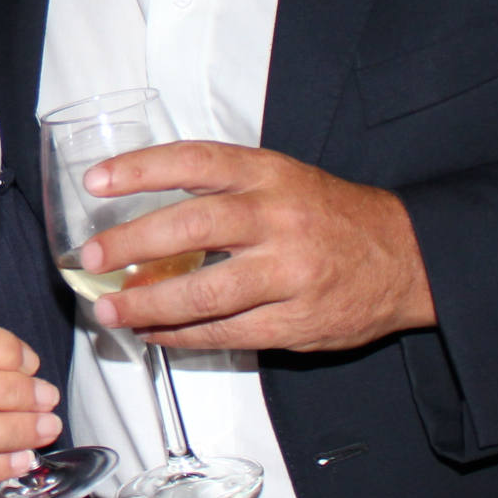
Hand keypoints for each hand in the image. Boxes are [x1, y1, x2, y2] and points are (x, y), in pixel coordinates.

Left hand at [82, 143, 435, 352]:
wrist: (406, 258)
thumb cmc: (328, 215)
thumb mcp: (281, 178)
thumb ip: (223, 187)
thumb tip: (143, 208)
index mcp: (269, 175)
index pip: (195, 161)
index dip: (140, 169)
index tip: (96, 181)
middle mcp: (277, 218)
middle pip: (192, 227)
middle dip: (132, 244)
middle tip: (91, 259)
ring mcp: (289, 273)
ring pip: (205, 293)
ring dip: (148, 305)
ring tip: (110, 311)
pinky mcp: (296, 322)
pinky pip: (227, 333)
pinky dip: (182, 336)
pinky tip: (154, 333)